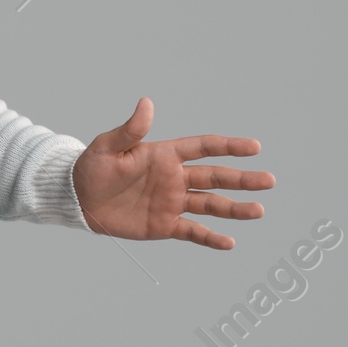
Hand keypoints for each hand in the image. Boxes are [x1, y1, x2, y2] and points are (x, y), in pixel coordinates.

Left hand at [72, 99, 273, 247]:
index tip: (254, 147)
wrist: (77, 200)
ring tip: (259, 211)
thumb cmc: (91, 168)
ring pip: (210, 205)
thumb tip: (146, 104)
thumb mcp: (107, 147)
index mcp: (165, 156)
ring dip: (235, 209)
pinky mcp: (164, 225)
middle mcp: (175, 179)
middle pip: (216, 177)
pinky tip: (229, 242)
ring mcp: (172, 203)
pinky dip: (210, 238)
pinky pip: (192, 232)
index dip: (229, 147)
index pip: (204, 148)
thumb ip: (130, 130)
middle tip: (270, 180)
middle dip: (243, 179)